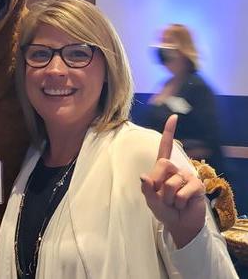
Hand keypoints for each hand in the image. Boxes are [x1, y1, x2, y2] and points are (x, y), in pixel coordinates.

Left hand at [140, 114, 205, 247]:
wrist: (179, 224)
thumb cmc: (164, 210)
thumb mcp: (150, 200)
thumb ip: (146, 189)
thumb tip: (144, 177)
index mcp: (163, 169)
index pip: (165, 148)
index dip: (169, 132)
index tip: (173, 117)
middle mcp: (176, 170)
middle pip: (163, 165)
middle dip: (158, 185)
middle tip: (163, 197)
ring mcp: (188, 177)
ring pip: (170, 183)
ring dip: (168, 198)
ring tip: (173, 203)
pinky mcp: (197, 186)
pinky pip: (181, 193)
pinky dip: (178, 202)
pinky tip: (183, 204)